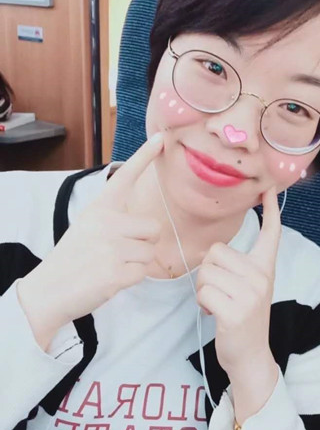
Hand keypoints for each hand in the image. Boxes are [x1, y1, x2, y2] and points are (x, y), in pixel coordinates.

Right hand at [18, 134, 164, 337]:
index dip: (144, 157)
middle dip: (144, 243)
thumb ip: (114, 219)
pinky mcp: (117, 272)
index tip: (161, 139)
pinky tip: (110, 278)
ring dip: (136, 263)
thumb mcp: (88, 226)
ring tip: (111, 265)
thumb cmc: (73, 258)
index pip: (125, 177)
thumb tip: (148, 228)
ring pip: (150, 252)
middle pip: (153, 228)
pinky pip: (143, 273)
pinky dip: (131, 279)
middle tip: (118, 252)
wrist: (48, 290)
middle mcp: (107, 222)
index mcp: (99, 208)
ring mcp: (112, 247)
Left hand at [195, 186, 281, 379]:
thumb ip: (238, 268)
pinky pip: (204, 292)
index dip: (270, 209)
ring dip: (202, 289)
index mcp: (265, 268)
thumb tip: (213, 254)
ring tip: (217, 303)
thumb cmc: (242, 319)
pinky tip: (215, 314)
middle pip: (216, 252)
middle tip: (219, 293)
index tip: (270, 187)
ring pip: (206, 271)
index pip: (271, 233)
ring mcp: (251, 294)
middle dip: (207, 272)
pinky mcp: (237, 310)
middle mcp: (262, 277)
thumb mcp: (248, 289)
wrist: (250, 356)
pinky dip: (202, 303)